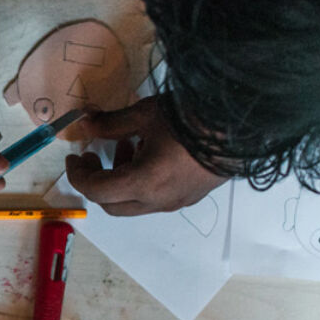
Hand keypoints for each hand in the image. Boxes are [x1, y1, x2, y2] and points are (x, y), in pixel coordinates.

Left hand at [65, 95, 227, 216]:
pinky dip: (142, 182)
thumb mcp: (145, 114)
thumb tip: (85, 122)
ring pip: (135, 203)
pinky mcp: (193, 197)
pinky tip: (152, 154)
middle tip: (95, 156)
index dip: (78, 174)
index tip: (74, 157)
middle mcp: (158, 201)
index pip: (96, 190)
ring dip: (121, 181)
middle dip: (97, 182)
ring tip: (128, 147)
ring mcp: (178, 202)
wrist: (245, 119)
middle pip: (112, 204)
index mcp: (143, 183)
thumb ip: (110, 123)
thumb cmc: (191, 116)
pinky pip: (157, 198)